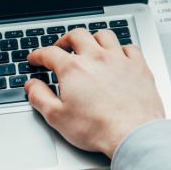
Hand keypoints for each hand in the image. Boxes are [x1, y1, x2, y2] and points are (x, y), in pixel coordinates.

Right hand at [24, 29, 164, 157]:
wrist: (132, 134)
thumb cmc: (97, 128)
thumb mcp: (57, 117)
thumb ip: (40, 97)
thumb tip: (31, 86)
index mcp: (73, 69)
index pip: (50, 53)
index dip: (39, 54)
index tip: (36, 58)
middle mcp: (96, 58)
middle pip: (77, 35)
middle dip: (65, 39)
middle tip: (61, 47)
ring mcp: (119, 59)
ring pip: (104, 36)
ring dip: (93, 39)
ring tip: (89, 47)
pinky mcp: (138, 66)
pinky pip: (129, 47)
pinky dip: (121, 49)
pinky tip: (118, 56)